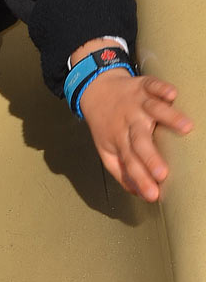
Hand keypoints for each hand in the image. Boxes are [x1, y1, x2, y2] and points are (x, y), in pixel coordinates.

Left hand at [78, 69, 192, 201]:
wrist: (95, 89)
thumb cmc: (106, 124)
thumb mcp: (106, 149)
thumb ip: (121, 171)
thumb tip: (138, 193)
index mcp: (119, 140)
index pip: (129, 162)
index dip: (140, 178)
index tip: (152, 195)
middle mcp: (129, 122)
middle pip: (140, 141)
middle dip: (150, 157)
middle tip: (163, 173)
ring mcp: (137, 103)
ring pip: (153, 111)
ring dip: (168, 118)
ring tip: (186, 128)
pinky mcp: (143, 86)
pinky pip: (153, 86)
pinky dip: (162, 88)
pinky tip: (172, 94)